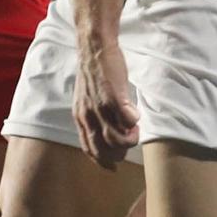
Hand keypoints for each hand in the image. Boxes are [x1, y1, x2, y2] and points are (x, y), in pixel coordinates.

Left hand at [74, 35, 140, 168]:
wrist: (94, 50)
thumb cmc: (94, 74)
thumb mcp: (86, 100)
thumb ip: (93, 116)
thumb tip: (105, 133)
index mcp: (80, 118)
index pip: (89, 148)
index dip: (102, 161)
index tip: (113, 166)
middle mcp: (88, 116)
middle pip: (103, 149)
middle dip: (119, 153)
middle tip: (130, 141)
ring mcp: (100, 107)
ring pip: (115, 139)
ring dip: (129, 139)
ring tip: (135, 130)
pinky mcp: (113, 97)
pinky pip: (127, 119)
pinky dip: (134, 121)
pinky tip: (136, 114)